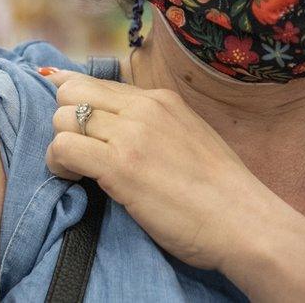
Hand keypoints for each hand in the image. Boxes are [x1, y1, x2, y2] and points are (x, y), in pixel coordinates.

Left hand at [42, 70, 262, 270]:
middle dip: (64, 121)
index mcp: (160, 99)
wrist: (246, 222)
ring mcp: (131, 133)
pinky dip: (59, 164)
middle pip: (71, 93)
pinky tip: (75, 179)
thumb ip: (151, 124)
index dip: (70, 97)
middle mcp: (143, 108)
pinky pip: (63, 147)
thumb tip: (114, 122)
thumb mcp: (186, 137)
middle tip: (78, 151)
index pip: (95, 82)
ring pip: (62, 117)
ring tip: (78, 170)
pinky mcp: (120, 164)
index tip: (59, 108)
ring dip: (61, 146)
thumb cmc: (218, 192)